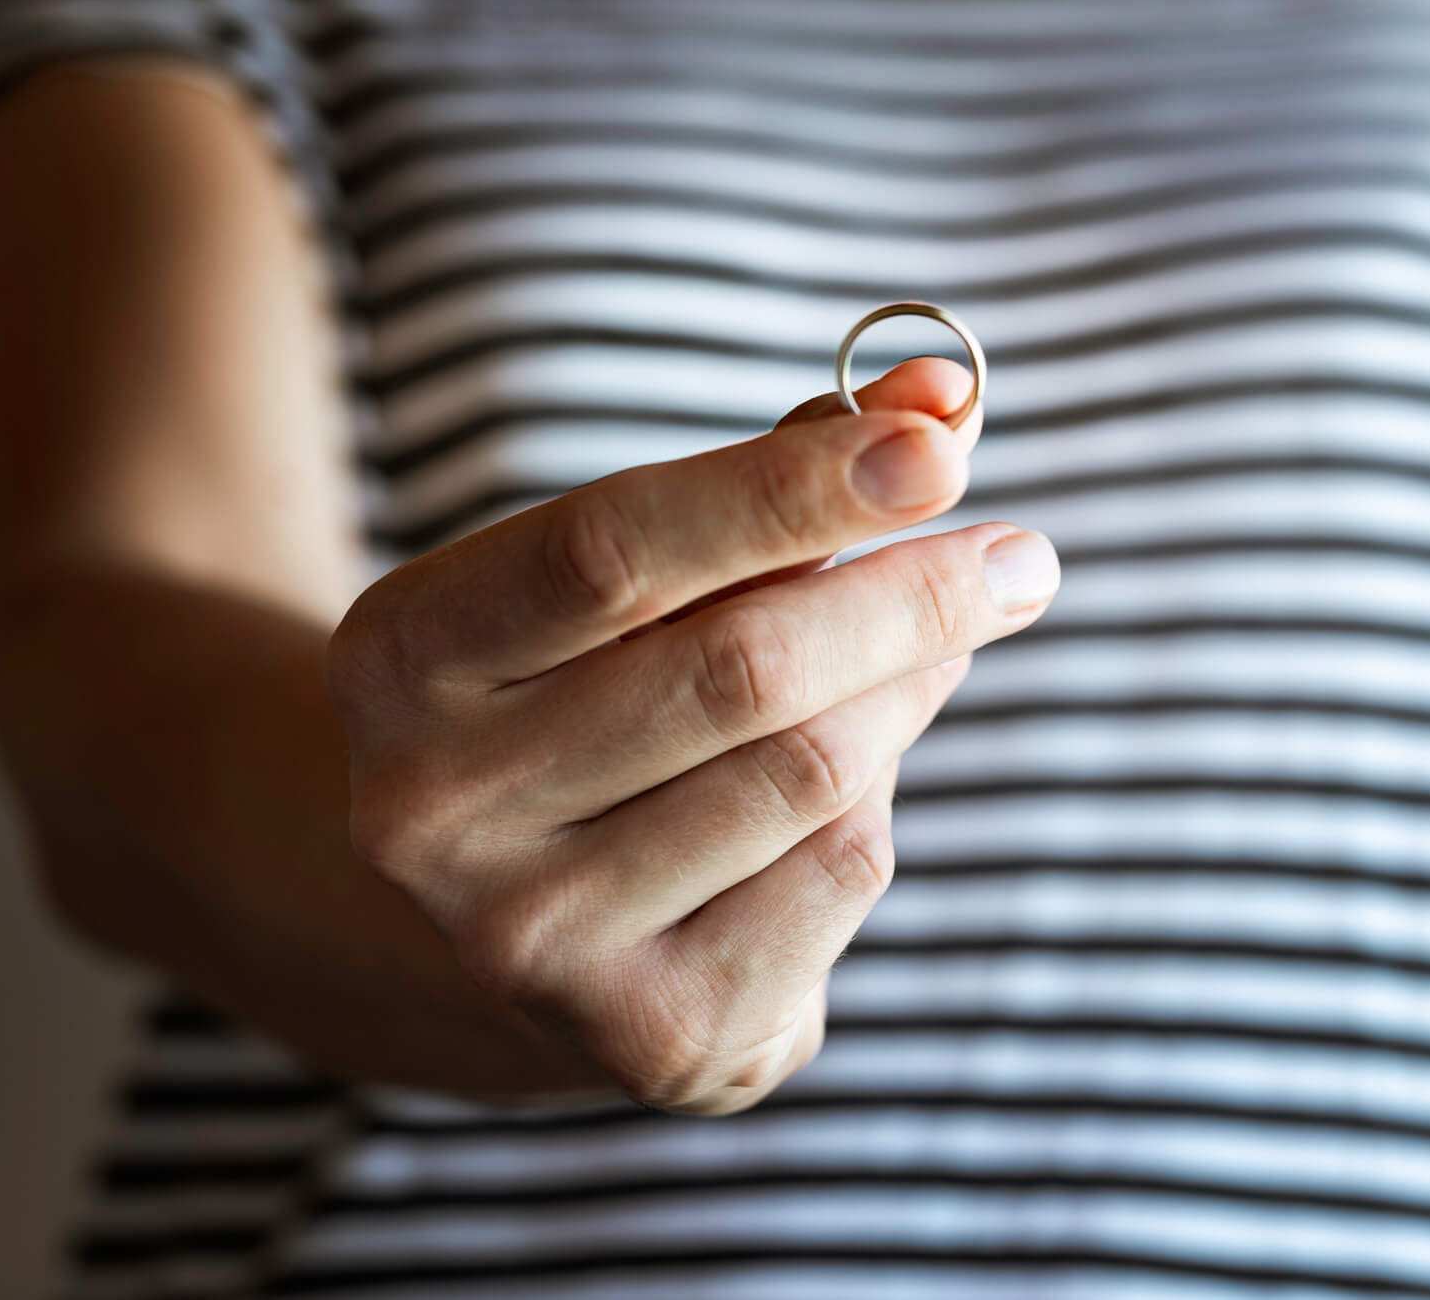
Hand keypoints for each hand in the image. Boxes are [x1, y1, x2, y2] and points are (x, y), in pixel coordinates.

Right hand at [325, 359, 1056, 1113]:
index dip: (787, 490)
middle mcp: (438, 808)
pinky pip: (840, 873)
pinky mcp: (649, 1031)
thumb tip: (944, 398)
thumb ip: (780, 477)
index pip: (615, 548)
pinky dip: (879, 798)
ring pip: (812, 772)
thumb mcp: (643, 574)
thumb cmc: (600, 687)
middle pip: (738, 671)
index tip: (938, 445)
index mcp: (407, 653)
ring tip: (930, 648)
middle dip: (909, 598)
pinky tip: (853, 777)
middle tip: (1022, 559)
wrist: (517, 917)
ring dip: (905, 692)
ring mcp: (535, 938)